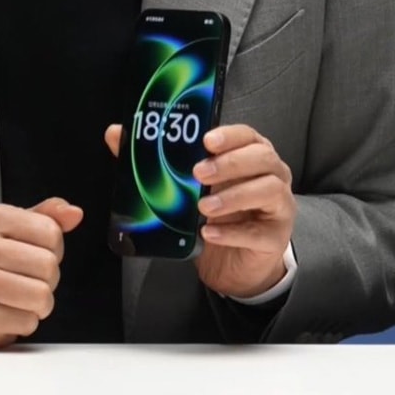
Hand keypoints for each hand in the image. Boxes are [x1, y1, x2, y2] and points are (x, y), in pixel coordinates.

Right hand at [0, 197, 82, 347]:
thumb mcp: (18, 229)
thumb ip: (49, 216)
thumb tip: (74, 213)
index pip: (51, 231)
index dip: (54, 249)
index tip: (36, 254)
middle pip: (47, 265)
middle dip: (48, 278)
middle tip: (29, 280)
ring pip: (40, 295)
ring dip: (40, 303)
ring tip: (22, 297)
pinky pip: (26, 322)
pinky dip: (25, 322)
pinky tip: (7, 313)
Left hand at [104, 122, 294, 298]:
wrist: (236, 262)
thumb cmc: (216, 212)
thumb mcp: (187, 186)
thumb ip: (154, 158)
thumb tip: (115, 133)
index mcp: (252, 154)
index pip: (247, 134)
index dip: (229, 135)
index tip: (206, 140)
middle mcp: (272, 174)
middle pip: (262, 157)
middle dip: (230, 163)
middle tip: (198, 173)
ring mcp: (279, 205)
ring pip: (268, 190)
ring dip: (233, 196)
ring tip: (203, 207)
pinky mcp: (276, 236)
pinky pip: (259, 231)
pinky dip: (233, 231)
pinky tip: (210, 233)